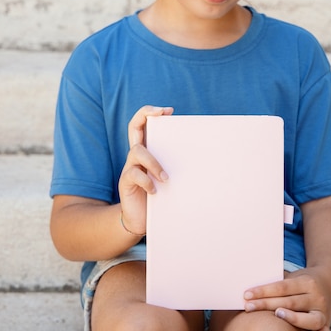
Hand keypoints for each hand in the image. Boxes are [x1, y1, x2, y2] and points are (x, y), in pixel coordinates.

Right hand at [118, 105, 172, 235]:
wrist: (139, 220)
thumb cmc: (159, 196)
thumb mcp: (167, 176)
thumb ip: (176, 165)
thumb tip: (205, 155)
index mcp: (147, 151)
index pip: (142, 123)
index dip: (150, 112)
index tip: (168, 110)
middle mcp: (136, 155)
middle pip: (133, 126)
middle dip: (145, 114)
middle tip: (161, 113)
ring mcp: (129, 167)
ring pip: (136, 151)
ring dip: (154, 162)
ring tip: (165, 177)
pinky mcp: (125, 182)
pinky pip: (133, 174)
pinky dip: (146, 181)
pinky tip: (155, 191)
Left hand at [244, 270, 330, 330]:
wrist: (328, 282)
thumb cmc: (302, 281)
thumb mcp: (292, 276)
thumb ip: (277, 281)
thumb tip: (250, 283)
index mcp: (306, 282)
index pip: (282, 287)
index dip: (264, 291)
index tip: (247, 295)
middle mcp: (316, 296)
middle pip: (291, 302)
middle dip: (268, 304)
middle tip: (248, 307)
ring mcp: (323, 311)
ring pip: (310, 318)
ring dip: (293, 318)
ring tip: (277, 315)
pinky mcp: (327, 324)